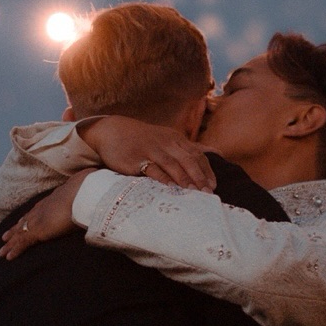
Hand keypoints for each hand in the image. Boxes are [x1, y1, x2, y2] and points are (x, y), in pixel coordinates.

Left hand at [0, 169, 95, 260]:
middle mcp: (44, 208)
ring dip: (11, 242)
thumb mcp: (90, 195)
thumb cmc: (90, 191)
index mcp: (54, 199)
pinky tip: (7, 257)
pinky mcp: (38, 230)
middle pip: (26, 220)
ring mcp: (39, 219)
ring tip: (2, 251)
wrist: (84, 192)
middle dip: (16, 229)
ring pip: (20, 232)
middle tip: (6, 236)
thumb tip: (98, 198)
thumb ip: (90, 198)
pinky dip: (15, 250)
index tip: (24, 220)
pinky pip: (23, 242)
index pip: (38, 210)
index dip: (30, 216)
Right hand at [78, 117, 215, 191]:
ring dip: (185, 180)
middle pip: (188, 160)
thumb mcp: (165, 138)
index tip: (213, 186)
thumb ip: (185, 148)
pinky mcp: (137, 158)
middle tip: (208, 194)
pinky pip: (153, 169)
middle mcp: (166, 142)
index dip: (206, 170)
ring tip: (194, 194)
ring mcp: (152, 149)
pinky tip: (171, 189)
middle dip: (200, 177)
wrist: (112, 131)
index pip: (196, 154)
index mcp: (175, 139)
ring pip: (173, 164)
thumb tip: (211, 153)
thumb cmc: (142, 139)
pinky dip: (163, 179)